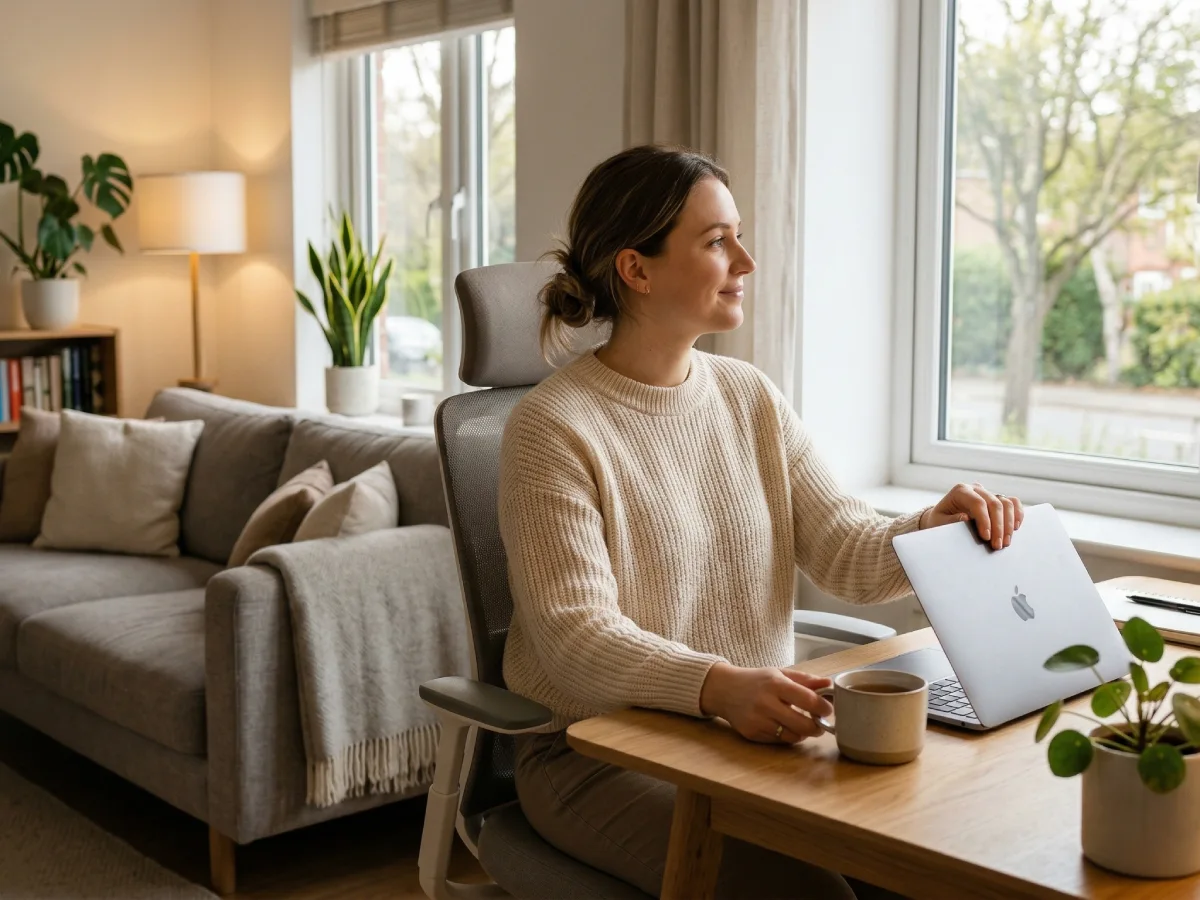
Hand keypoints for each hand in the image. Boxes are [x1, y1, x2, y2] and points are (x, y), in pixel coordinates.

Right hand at [699, 662, 832, 743]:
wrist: (723, 689)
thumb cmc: (756, 680)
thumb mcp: (779, 674)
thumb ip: (805, 680)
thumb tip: (829, 683)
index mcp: (775, 684)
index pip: (808, 700)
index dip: (823, 708)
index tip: (828, 709)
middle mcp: (766, 703)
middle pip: (803, 725)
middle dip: (817, 727)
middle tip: (819, 723)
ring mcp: (757, 720)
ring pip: (792, 736)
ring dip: (803, 733)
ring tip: (802, 725)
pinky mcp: (751, 733)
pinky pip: (778, 741)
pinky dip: (787, 736)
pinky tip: (784, 726)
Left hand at [919, 482, 1023, 550]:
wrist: (942, 519)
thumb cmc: (938, 522)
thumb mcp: (938, 523)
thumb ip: (950, 521)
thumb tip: (966, 518)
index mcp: (960, 491)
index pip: (978, 503)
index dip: (985, 520)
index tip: (986, 537)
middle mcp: (976, 489)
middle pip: (995, 504)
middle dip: (999, 526)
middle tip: (998, 545)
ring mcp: (988, 493)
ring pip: (1007, 503)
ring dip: (1009, 524)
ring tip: (1005, 542)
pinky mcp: (997, 500)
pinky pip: (1013, 503)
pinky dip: (1017, 514)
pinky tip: (1016, 528)